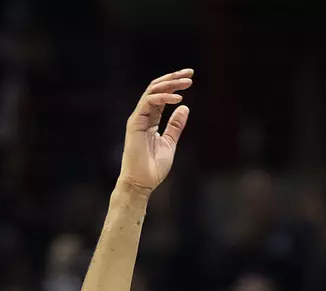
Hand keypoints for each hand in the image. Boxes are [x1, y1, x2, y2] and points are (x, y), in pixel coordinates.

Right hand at [119, 69, 192, 194]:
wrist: (141, 182)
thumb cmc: (153, 167)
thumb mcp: (170, 142)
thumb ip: (175, 125)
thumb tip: (184, 108)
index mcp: (150, 119)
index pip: (162, 95)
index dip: (175, 85)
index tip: (190, 79)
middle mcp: (143, 115)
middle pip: (156, 88)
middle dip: (173, 78)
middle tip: (190, 73)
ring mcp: (138, 118)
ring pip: (152, 91)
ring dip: (170, 84)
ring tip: (187, 82)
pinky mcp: (135, 123)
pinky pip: (148, 102)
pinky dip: (163, 98)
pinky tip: (178, 99)